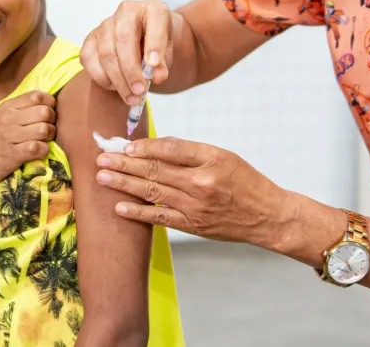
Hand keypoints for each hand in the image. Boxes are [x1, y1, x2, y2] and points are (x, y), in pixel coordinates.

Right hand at [0, 90, 56, 190]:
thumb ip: (17, 109)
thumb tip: (42, 101)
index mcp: (7, 107)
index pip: (38, 96)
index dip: (49, 104)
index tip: (47, 115)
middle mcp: (9, 119)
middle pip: (45, 112)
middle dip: (52, 122)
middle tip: (47, 131)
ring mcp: (10, 136)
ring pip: (44, 129)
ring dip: (49, 137)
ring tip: (43, 141)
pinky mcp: (12, 155)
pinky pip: (38, 148)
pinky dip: (43, 151)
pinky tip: (37, 152)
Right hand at [80, 0, 173, 104]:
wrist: (142, 41)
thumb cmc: (156, 46)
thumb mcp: (167, 53)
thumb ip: (163, 64)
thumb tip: (157, 76)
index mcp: (153, 8)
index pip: (155, 20)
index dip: (154, 43)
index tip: (154, 66)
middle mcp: (127, 10)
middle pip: (123, 39)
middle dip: (131, 70)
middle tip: (139, 91)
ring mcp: (106, 23)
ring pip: (106, 52)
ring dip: (118, 79)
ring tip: (131, 97)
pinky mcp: (91, 37)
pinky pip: (89, 59)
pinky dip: (101, 77)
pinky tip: (115, 87)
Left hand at [94, 137, 289, 247]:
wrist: (267, 216)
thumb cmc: (244, 181)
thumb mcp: (223, 156)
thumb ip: (190, 152)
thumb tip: (154, 147)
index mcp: (211, 159)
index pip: (170, 148)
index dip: (144, 146)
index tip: (124, 145)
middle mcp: (201, 182)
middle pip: (155, 170)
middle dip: (124, 163)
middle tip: (102, 158)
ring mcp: (196, 206)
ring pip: (153, 192)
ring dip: (124, 184)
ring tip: (103, 177)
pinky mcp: (193, 225)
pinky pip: (160, 218)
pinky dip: (138, 212)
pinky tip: (119, 206)